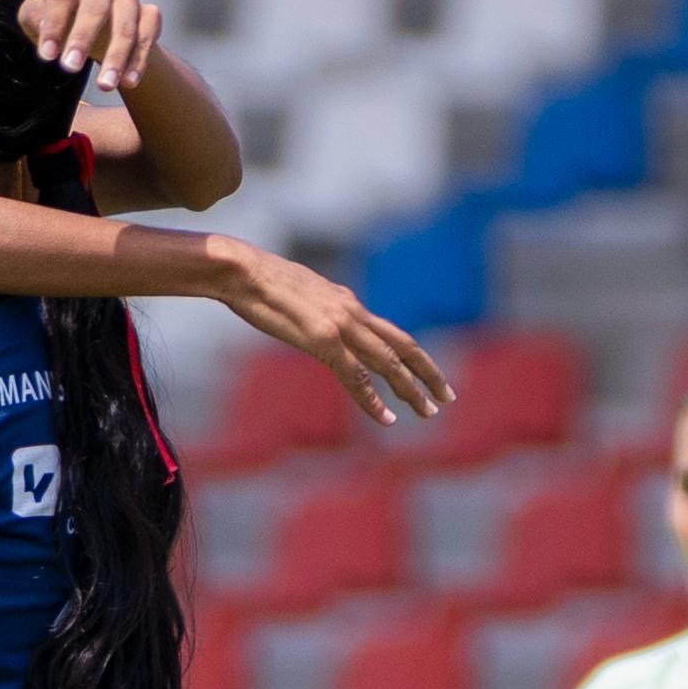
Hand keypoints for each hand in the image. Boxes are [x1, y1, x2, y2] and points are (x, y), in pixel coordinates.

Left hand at [22, 0, 161, 92]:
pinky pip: (148, 33)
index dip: (55, 24)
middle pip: (96, 6)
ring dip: (116, 55)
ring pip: (126, 22)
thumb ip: (34, 18)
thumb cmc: (58, 25)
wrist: (94, 34)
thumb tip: (45, 28)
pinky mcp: (148, 15)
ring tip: (104, 85)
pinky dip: (140, 58)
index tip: (47, 56)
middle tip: (70, 68)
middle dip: (83, 38)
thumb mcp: (37, 22)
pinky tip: (129, 82)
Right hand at [221, 240, 452, 428]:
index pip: (390, 333)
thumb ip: (317, 310)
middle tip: (447, 397)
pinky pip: (356, 376)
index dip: (413, 355)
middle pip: (403, 346)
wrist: (241, 270)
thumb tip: (318, 320)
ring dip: (411, 389)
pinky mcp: (323, 340)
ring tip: (428, 412)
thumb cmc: (257, 281)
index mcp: (347, 303)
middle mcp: (352, 312)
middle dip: (428, 373)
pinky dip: (373, 399)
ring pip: (388, 362)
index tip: (427, 374)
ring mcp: (340, 326)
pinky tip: (386, 418)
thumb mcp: (297, 294)